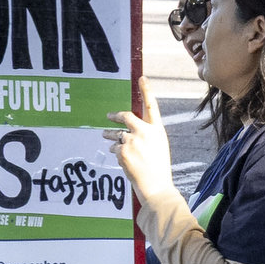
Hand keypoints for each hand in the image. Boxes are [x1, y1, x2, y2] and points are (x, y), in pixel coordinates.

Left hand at [106, 81, 171, 200]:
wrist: (156, 186)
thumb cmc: (159, 168)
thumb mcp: (158, 147)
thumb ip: (147, 136)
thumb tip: (127, 131)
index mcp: (157, 130)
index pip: (152, 106)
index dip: (147, 91)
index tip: (143, 78)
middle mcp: (145, 132)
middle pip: (126, 116)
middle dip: (115, 116)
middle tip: (108, 116)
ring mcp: (133, 141)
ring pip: (116, 134)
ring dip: (109, 136)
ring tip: (105, 137)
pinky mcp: (122, 151)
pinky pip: (114, 149)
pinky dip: (116, 153)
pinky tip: (123, 161)